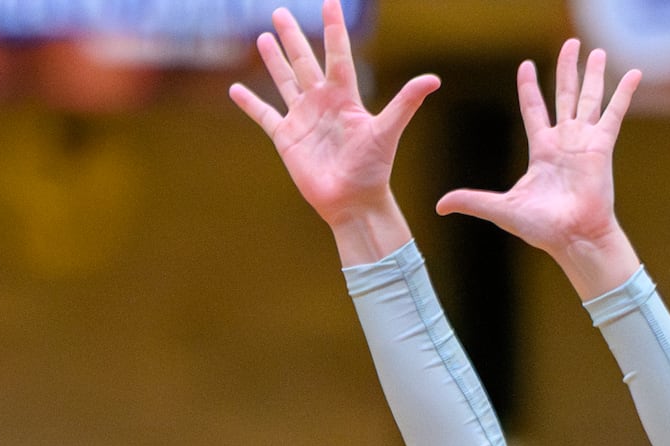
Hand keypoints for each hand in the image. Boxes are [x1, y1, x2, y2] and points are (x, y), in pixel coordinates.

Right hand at [225, 1, 437, 264]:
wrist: (353, 201)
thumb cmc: (373, 168)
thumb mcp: (388, 131)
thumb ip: (405, 103)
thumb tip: (433, 79)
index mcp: (345, 96)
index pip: (337, 53)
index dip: (333, 28)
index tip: (329, 2)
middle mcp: (322, 102)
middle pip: (304, 61)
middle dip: (293, 37)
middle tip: (281, 12)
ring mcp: (303, 119)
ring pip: (285, 81)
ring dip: (274, 61)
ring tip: (263, 38)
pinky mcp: (287, 138)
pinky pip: (265, 116)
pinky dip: (250, 104)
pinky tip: (236, 90)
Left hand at [432, 38, 644, 298]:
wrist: (572, 237)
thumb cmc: (542, 228)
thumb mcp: (501, 209)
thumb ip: (473, 201)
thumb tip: (439, 206)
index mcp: (541, 150)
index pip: (533, 109)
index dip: (529, 87)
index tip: (526, 65)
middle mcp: (564, 141)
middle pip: (564, 94)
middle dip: (566, 68)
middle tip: (571, 44)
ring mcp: (585, 142)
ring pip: (589, 98)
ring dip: (594, 73)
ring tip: (597, 50)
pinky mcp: (602, 147)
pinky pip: (614, 113)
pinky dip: (624, 93)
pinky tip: (634, 73)